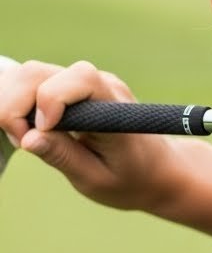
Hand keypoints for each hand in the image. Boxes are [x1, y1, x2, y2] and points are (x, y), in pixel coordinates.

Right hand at [0, 59, 176, 212]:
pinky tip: (26, 128)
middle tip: (23, 143)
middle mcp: (99, 85)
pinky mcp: (71, 86)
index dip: (50, 101)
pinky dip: (18, 102)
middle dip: (16, 107)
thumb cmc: (131, 180)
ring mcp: (84, 82)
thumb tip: (28, 139)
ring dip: (13, 104)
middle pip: (38, 73)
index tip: (38, 135)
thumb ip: (62, 157)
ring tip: (25, 138)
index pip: (80, 79)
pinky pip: (32, 81)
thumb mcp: (96, 180)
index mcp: (113, 110)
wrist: (157, 169)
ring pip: (29, 73)